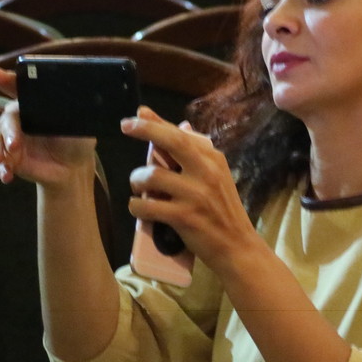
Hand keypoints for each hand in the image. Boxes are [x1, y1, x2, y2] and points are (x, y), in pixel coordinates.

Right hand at [0, 66, 98, 186]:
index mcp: (35, 102)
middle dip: (9, 130)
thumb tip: (73, 99)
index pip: (18, 86)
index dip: (3, 79)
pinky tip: (7, 176)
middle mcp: (20, 116)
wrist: (73, 169)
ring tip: (1, 161)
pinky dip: (1, 167)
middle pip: (8, 116)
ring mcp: (11, 136)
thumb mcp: (78, 125)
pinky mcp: (8, 155)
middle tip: (15, 144)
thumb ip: (70, 113)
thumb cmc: (76, 140)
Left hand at [122, 106, 260, 272]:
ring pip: (152, 176)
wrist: (237, 246)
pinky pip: (147, 206)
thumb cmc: (223, 210)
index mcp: (213, 159)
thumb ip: (197, 152)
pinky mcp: (185, 217)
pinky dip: (136, 207)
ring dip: (137, 181)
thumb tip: (180, 126)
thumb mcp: (217, 176)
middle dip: (145, 130)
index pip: (181, 134)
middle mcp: (206, 172)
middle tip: (125, 126)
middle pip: (171, 141)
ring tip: (139, 189)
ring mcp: (196, 194)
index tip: (137, 114)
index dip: (156, 122)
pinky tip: (139, 208)